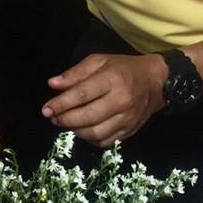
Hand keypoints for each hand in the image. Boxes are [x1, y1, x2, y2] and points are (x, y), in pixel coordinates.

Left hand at [42, 53, 165, 147]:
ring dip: (76, 130)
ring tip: (67, 123)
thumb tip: (53, 84)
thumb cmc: (123, 68)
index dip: (60, 104)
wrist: (156, 82)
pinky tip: (84, 130)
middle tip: (53, 117)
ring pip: (95, 133)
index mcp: (112, 80)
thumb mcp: (99, 61)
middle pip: (86, 116)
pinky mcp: (130, 130)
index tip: (46, 109)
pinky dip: (90, 139)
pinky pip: (105, 141)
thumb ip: (75, 73)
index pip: (81, 95)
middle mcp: (121, 101)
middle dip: (65, 119)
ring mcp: (127, 118)